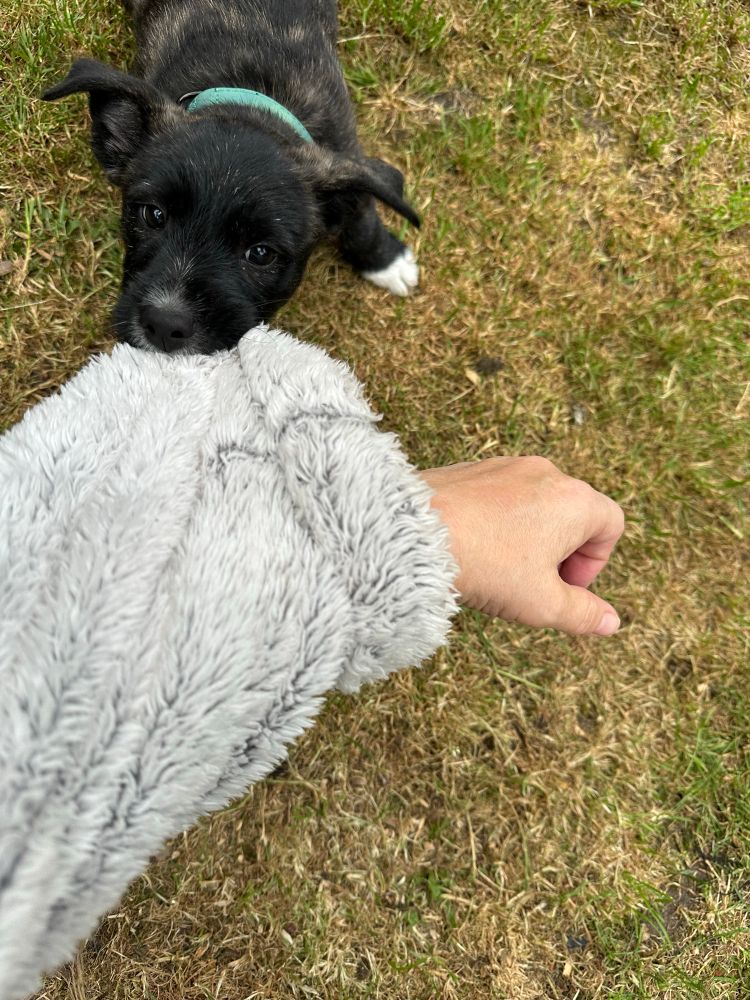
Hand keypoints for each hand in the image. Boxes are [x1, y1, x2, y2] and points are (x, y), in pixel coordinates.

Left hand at [420, 456, 623, 635]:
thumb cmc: (485, 566)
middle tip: (534, 582)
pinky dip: (500, 521)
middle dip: (562, 551)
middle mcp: (546, 473)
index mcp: (575, 500)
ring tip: (501, 568)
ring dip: (530, 537)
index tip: (566, 587)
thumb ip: (583, 613)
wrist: (413, 533)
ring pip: (536, 504)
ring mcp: (507, 466)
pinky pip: (502, 495)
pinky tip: (474, 549)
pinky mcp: (473, 468)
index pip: (611, 524)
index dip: (595, 563)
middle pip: (573, 513)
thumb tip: (610, 622)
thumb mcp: (541, 603)